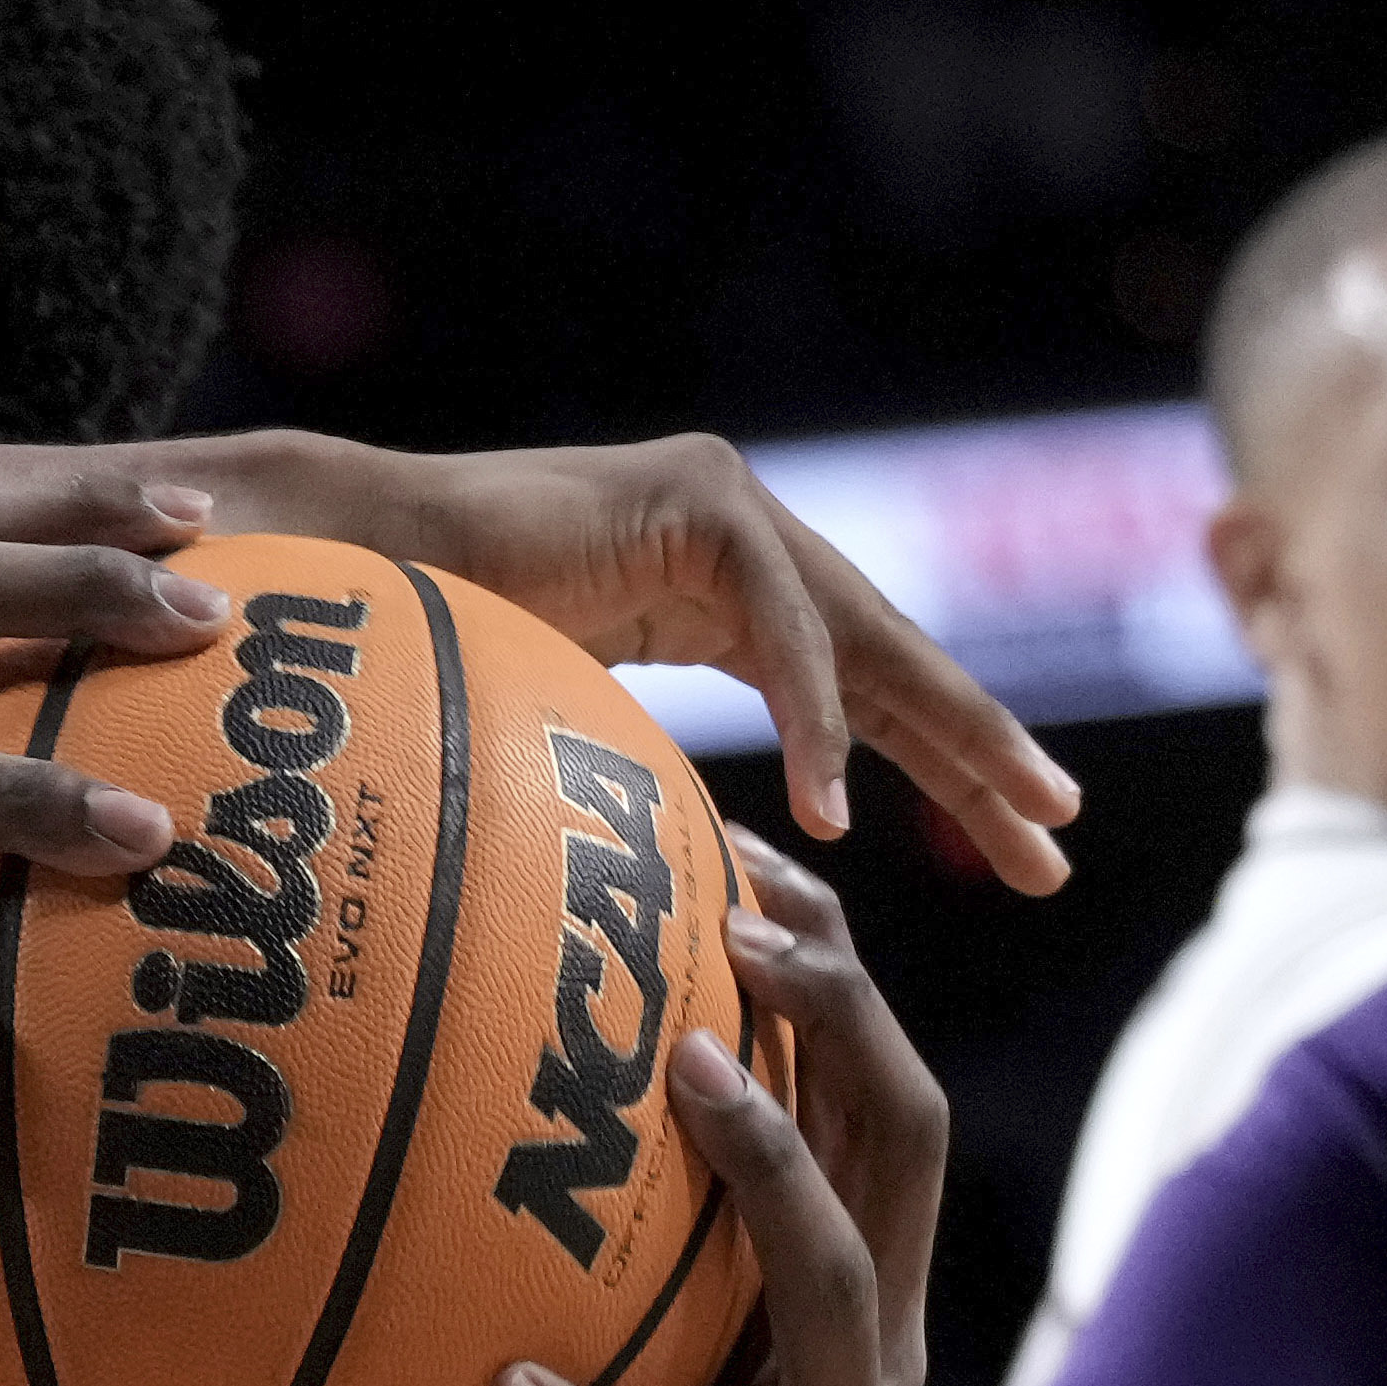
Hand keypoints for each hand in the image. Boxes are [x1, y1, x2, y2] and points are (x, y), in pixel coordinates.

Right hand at [185, 428, 1078, 890]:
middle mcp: (732, 537)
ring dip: (951, 740)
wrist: (327, 564)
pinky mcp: (698, 498)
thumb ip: (620, 777)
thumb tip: (658, 887)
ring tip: (1028, 820)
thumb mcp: (548, 735)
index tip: (1014, 843)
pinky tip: (836, 807)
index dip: (935, 761)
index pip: (854, 680)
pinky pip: (777, 631)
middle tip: (1060, 838)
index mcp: (705, 590)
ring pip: (867, 641)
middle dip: (980, 754)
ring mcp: (723, 505)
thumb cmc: (403, 661)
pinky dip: (811, 720)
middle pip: (887, 660)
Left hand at [480, 834, 944, 1385]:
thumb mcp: (592, 1334)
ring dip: (766, 1171)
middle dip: (842, 1023)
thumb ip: (574, 1225)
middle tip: (745, 925)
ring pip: (837, 1289)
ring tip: (681, 1074)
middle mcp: (875, 1358)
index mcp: (847, 1288)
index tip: (750, 857)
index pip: (877, 1095)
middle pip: (902, 1148)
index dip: (838, 973)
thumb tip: (435, 1046)